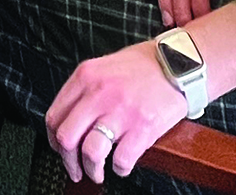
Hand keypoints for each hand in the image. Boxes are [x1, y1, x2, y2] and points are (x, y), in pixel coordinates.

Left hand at [47, 41, 187, 183]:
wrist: (182, 62)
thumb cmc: (147, 64)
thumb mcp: (106, 66)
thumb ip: (86, 88)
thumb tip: (71, 119)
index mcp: (86, 76)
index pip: (54, 116)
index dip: (53, 140)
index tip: (60, 149)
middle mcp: (99, 93)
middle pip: (67, 138)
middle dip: (68, 161)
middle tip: (75, 169)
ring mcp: (121, 111)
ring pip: (90, 153)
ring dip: (91, 170)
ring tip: (97, 173)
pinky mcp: (143, 128)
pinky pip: (121, 160)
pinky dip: (120, 169)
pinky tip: (122, 165)